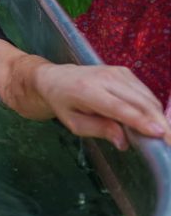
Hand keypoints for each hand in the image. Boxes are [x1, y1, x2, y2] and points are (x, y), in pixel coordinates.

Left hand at [33, 63, 170, 148]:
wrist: (55, 78)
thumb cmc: (63, 103)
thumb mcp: (74, 123)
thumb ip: (99, 130)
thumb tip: (124, 142)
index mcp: (87, 90)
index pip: (119, 107)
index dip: (140, 121)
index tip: (159, 133)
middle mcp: (104, 77)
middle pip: (139, 102)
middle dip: (159, 122)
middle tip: (169, 143)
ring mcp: (116, 71)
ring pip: (147, 97)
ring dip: (159, 116)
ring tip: (165, 136)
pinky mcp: (124, 71)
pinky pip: (145, 92)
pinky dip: (153, 108)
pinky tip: (154, 121)